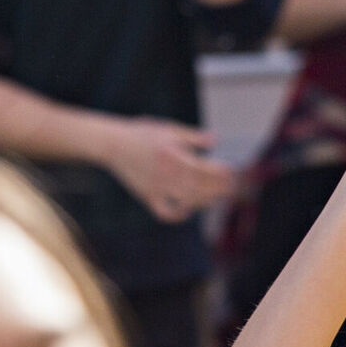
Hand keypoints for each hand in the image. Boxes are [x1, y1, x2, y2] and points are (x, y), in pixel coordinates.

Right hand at [104, 117, 233, 221]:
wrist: (112, 144)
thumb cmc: (143, 134)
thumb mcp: (170, 129)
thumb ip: (193, 137)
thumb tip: (216, 140)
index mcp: (173, 155)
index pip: (204, 169)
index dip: (221, 173)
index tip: (232, 172)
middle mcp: (166, 174)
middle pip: (199, 188)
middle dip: (219, 189)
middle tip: (233, 189)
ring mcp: (156, 187)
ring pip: (186, 201)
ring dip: (205, 202)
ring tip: (216, 198)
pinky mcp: (147, 196)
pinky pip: (164, 213)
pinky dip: (177, 216)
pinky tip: (188, 211)